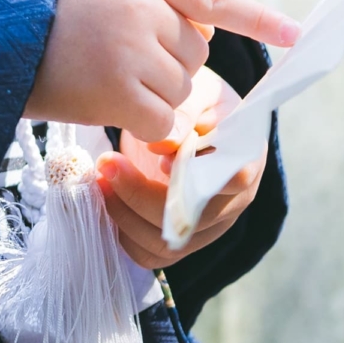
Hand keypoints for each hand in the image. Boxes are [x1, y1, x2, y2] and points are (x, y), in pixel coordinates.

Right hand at [23, 0, 298, 138]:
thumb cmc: (51, 13)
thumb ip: (161, 1)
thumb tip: (213, 37)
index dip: (259, 19)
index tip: (299, 36)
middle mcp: (142, 6)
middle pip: (195, 55)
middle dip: (167, 64)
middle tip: (115, 56)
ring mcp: (131, 50)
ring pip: (182, 91)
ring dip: (153, 95)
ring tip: (104, 77)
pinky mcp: (118, 92)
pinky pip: (163, 122)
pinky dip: (146, 126)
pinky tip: (112, 109)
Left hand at [96, 67, 263, 266]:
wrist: (193, 115)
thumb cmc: (199, 98)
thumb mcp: (198, 88)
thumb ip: (185, 111)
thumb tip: (165, 147)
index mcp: (244, 158)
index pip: (234, 179)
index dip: (196, 177)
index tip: (158, 156)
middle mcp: (232, 200)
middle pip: (192, 219)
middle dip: (141, 195)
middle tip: (107, 163)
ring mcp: (209, 224)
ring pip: (169, 243)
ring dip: (126, 216)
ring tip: (99, 180)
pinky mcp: (182, 237)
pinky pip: (151, 254)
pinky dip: (123, 235)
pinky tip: (104, 201)